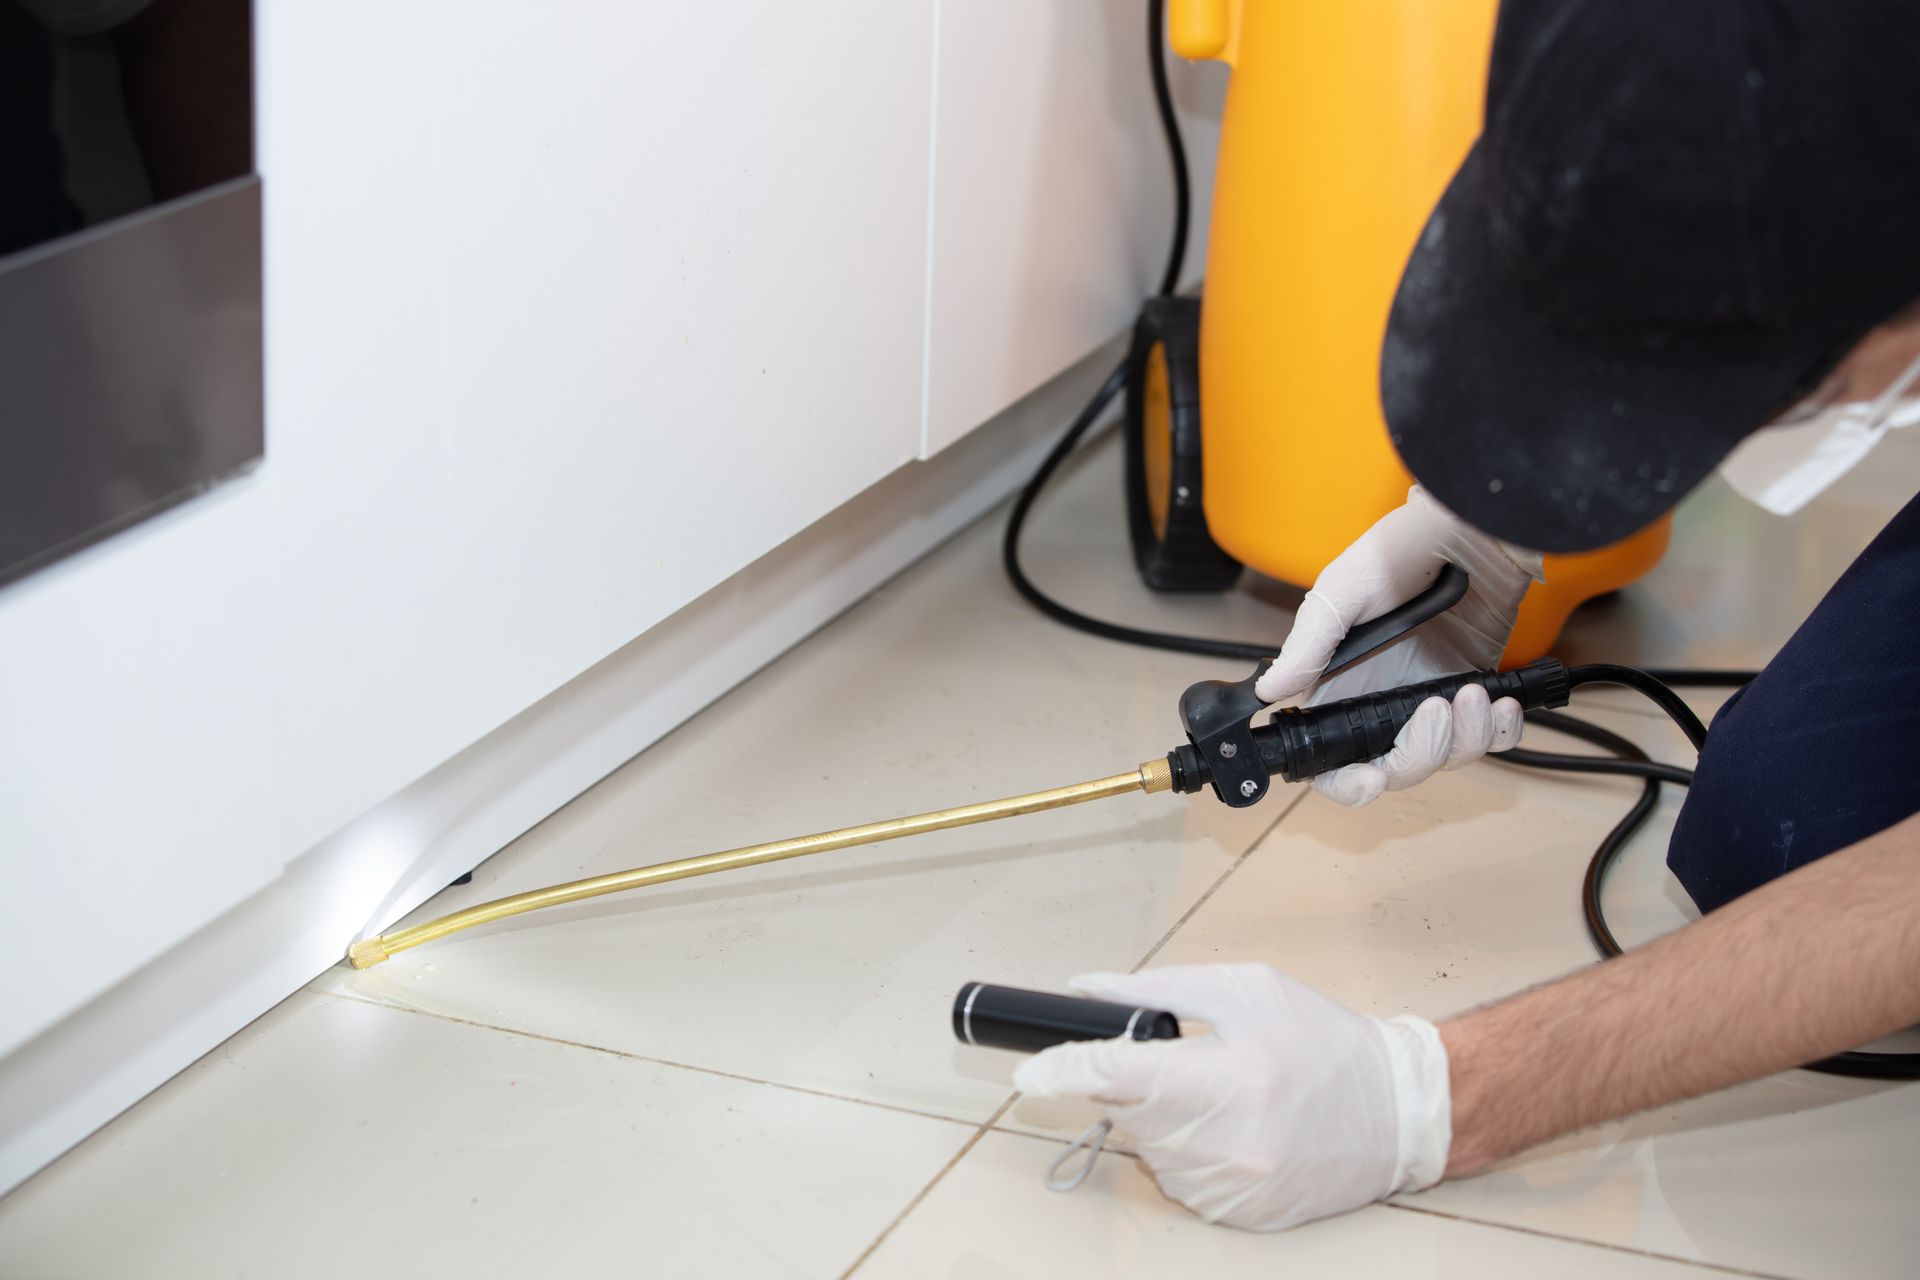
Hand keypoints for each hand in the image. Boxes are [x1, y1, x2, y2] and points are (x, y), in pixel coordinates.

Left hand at [1013, 964, 1450, 1231]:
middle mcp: (1226, 1144)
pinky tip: (1233, 1129)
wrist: (1399, 1111)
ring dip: (1163, 1121)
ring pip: (1149, 1150)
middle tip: (1183, 1063)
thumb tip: (1086, 990)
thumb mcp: (1245, 990)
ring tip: (1223, 1095)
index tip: (1026, 1073)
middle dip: (1134, 1085)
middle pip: (1127, 1114)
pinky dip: (1189, 1153)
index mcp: (1226, 1078)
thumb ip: (1157, 988)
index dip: (1062, 1071)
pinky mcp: (1241, 1217)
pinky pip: (1181, 1182)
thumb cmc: (1322, 1042)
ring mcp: (1233, 1189)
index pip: (1116, 1078)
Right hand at [1254, 486, 1542, 805]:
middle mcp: (1384, 700)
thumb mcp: (1344, 590)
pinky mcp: (1475, 692)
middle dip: (1419, 754)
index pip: (1332, 756)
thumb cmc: (1403, 548)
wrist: (1473, 529)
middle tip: (1434, 713)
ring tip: (1470, 693)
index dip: (1346, 781)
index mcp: (1342, 685)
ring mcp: (1432, 700)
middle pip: (1396, 769)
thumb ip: (1310, 644)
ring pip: (1447, 758)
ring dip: (1465, 737)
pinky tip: (1498, 700)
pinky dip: (1498, 730)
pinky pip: (1491, 739)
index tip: (1369, 781)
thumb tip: (1269, 688)